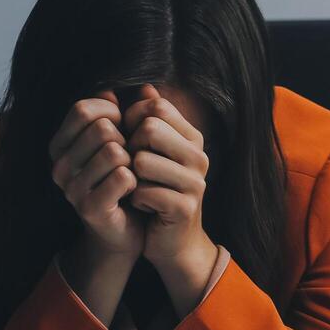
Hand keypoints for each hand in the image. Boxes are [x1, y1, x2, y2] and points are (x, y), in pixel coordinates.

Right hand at [49, 91, 142, 261]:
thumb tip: (113, 90)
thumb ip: (115, 113)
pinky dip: (136, 180)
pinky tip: (133, 191)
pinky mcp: (90, 208)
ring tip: (131, 174)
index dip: (112, 112)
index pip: (83, 109)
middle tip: (129, 156)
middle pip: (101, 129)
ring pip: (114, 151)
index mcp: (59, 146)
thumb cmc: (121, 180)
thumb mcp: (117, 141)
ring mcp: (71, 189)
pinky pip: (123, 177)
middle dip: (125, 138)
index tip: (123, 128)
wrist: (125, 230)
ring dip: (132, 161)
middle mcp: (59, 166)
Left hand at [123, 85, 218, 309]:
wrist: (173, 242)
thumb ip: (148, 120)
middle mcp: (199, 156)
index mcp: (192, 138)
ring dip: (132, 177)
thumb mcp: (152, 153)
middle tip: (134, 170)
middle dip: (131, 149)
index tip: (132, 142)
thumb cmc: (157, 192)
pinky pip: (143, 190)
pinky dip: (135, 199)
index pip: (156, 107)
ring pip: (142, 161)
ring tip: (140, 188)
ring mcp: (195, 182)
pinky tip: (144, 206)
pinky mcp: (185, 207)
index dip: (134, 121)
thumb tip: (144, 86)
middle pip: (150, 129)